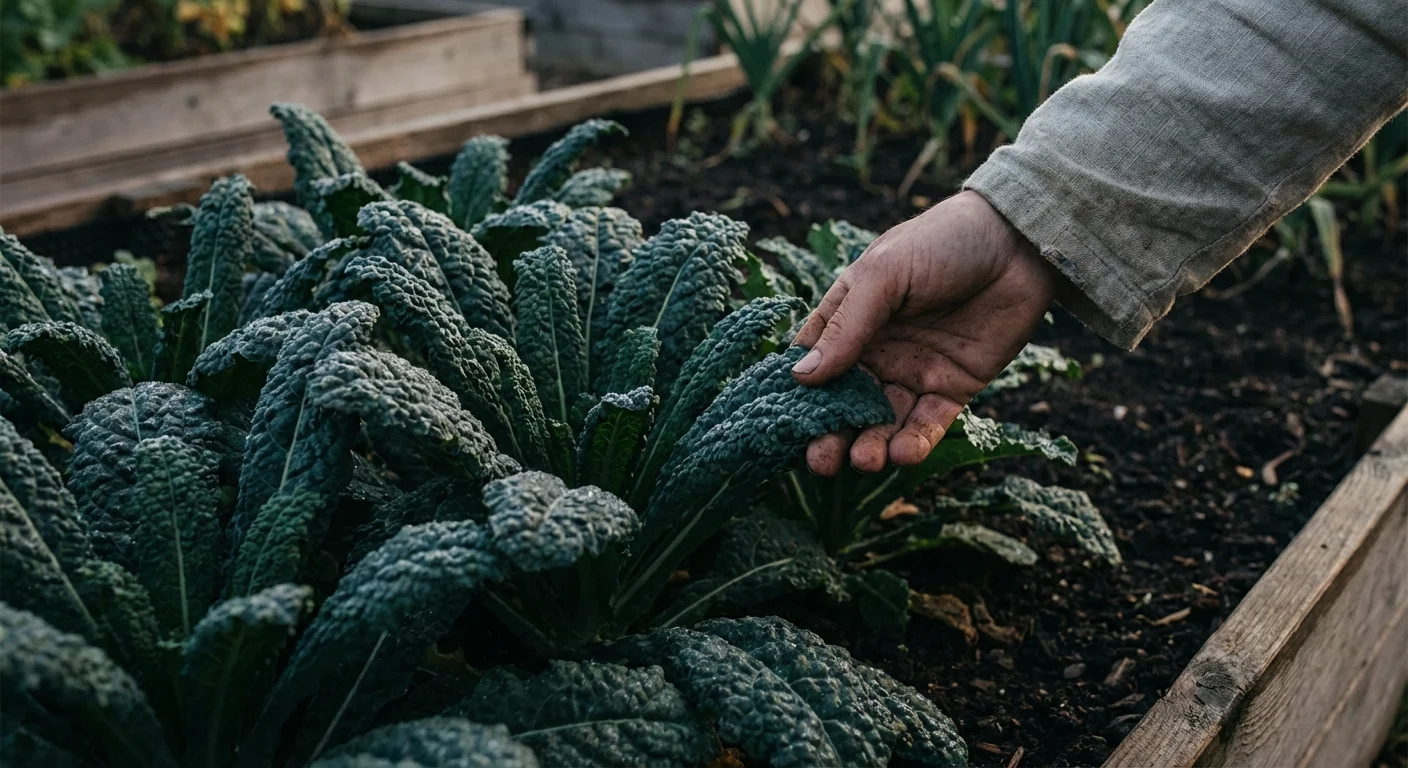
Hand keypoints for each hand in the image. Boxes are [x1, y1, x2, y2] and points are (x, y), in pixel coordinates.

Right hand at [791, 190, 1059, 475]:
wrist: (1018, 242)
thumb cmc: (942, 242)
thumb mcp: (885, 274)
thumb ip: (846, 326)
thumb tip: (801, 376)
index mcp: (850, 319)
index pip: (813, 364)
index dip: (798, 396)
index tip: (784, 426)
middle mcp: (877, 351)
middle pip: (844, 404)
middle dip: (831, 435)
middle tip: (821, 462)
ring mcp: (914, 371)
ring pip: (884, 421)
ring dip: (871, 445)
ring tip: (865, 461)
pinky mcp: (953, 388)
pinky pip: (928, 423)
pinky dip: (915, 442)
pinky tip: (903, 454)